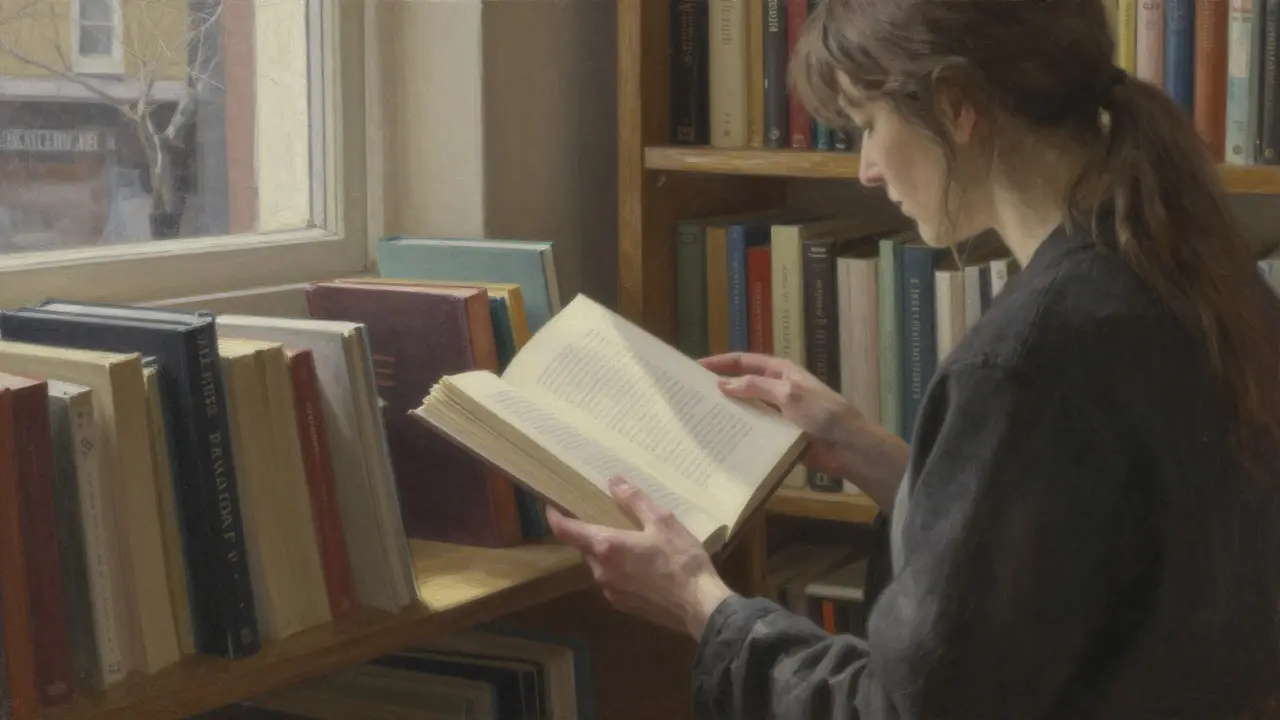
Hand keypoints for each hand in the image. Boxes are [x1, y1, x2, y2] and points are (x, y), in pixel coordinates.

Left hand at [545, 477, 734, 638]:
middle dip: (591, 532)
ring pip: (599, 565)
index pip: (567, 530)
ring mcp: (611, 591)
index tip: (551, 505)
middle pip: (585, 547)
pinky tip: (642, 566)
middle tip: (606, 519)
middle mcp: (601, 571)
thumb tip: (613, 482)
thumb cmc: (681, 560)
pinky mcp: (623, 605)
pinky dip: (619, 570)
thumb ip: (634, 501)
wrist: (700, 607)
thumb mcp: (663, 521)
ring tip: (630, 542)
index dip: (555, 516)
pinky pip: (612, 581)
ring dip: (607, 552)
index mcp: (606, 546)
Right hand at [699, 351, 865, 478]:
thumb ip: (756, 386)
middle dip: (719, 387)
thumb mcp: (789, 393)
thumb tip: (722, 384)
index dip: (721, 361)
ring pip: (746, 409)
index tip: (696, 367)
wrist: (847, 447)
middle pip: (742, 384)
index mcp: (781, 372)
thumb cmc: (822, 413)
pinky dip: (739, 432)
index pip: (745, 361)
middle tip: (692, 394)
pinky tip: (721, 439)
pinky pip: (754, 430)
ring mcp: (777, 413)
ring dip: (727, 412)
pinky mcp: (779, 434)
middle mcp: (777, 389)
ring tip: (701, 418)